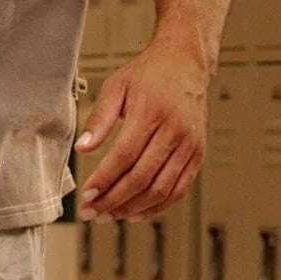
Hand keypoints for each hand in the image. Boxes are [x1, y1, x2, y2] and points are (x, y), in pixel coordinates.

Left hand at [74, 36, 209, 220]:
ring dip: (132, 208)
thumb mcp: (116, 87)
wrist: (186, 63)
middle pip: (142, 177)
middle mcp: (175, 131)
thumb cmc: (149, 74)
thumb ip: (98, 119)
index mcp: (152, 112)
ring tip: (109, 215)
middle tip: (92, 212)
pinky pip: (178, 189)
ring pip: (160, 189)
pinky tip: (136, 212)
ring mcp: (189, 145)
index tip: (87, 195)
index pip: (124, 156)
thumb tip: (83, 148)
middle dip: (113, 200)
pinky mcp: (197, 154)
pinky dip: (157, 206)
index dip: (104, 180)